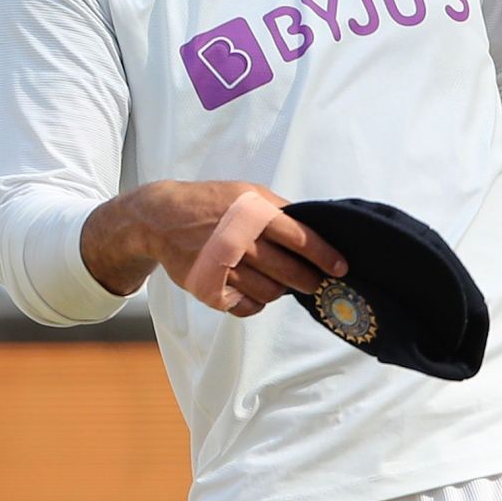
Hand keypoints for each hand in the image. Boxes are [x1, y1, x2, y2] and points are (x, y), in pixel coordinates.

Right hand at [127, 182, 348, 318]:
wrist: (161, 218)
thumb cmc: (212, 202)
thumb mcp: (247, 193)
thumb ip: (279, 210)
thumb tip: (314, 230)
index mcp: (252, 214)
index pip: (299, 238)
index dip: (324, 255)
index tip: (340, 268)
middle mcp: (238, 241)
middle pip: (287, 271)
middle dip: (308, 281)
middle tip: (317, 283)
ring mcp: (222, 267)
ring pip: (268, 292)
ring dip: (281, 291)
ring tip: (284, 285)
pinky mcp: (208, 288)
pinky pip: (244, 306)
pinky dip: (256, 303)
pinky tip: (258, 294)